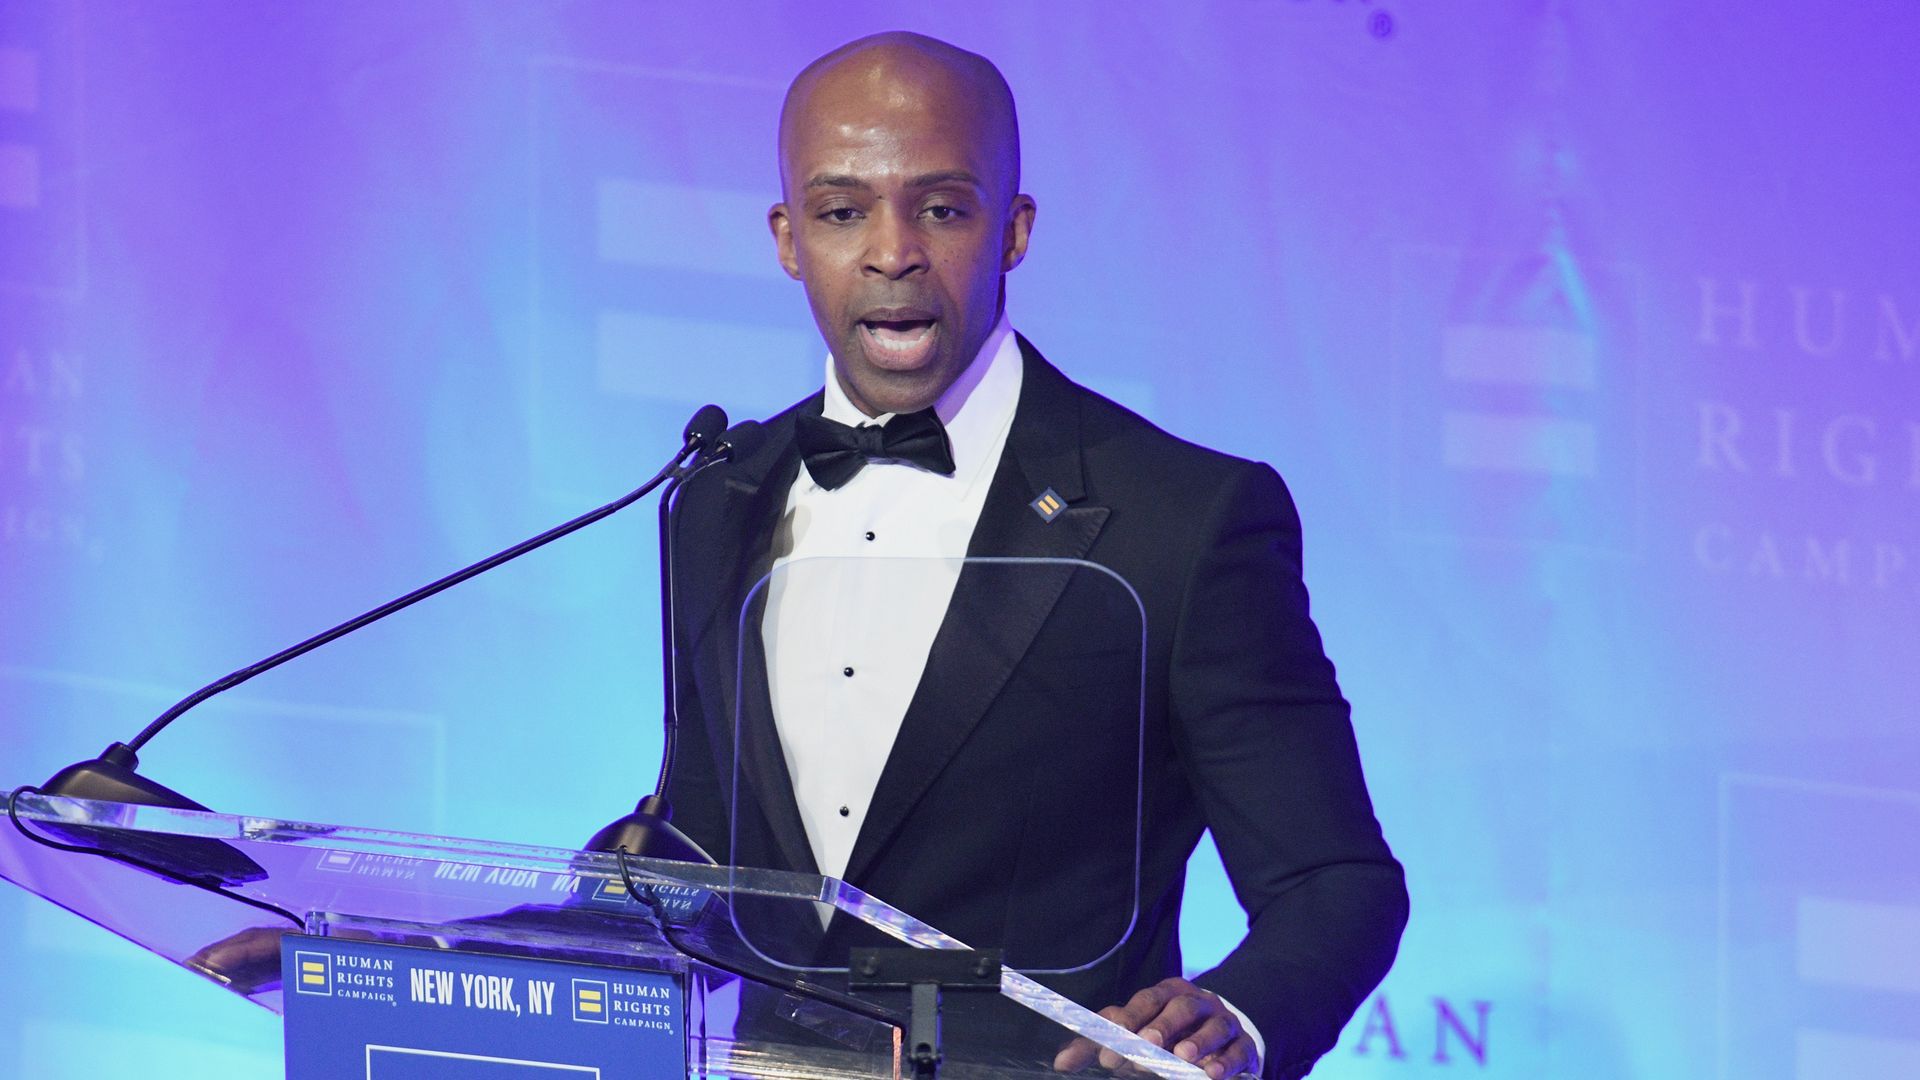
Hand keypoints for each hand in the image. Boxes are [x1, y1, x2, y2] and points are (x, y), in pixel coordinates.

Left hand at [1052, 977, 1258, 1078]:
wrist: (1223, 1036)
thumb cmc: (1169, 1033)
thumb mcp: (1136, 1033)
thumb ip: (1100, 1045)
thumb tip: (1062, 1062)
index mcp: (1167, 994)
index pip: (1146, 1000)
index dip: (1130, 1021)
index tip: (1113, 1047)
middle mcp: (1198, 1002)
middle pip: (1181, 1007)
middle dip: (1163, 1026)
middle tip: (1146, 1045)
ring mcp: (1224, 1022)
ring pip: (1214, 1025)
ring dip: (1199, 1041)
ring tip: (1183, 1056)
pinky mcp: (1244, 1046)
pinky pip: (1238, 1050)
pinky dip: (1226, 1062)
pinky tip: (1212, 1074)